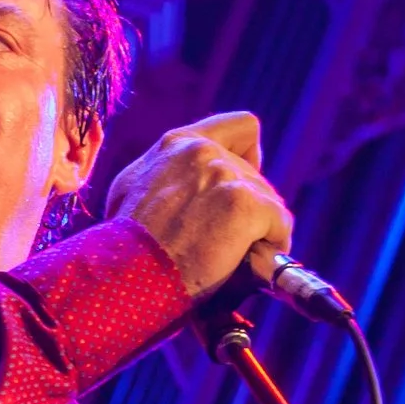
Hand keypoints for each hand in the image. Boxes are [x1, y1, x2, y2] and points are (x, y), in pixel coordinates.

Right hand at [104, 110, 293, 300]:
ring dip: (260, 227)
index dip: (250, 155)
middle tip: (233, 236)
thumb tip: (178, 183)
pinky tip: (256, 261)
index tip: (239, 183)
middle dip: (249, 204)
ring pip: (269, 199)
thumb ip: (162, 172)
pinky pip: (280, 223)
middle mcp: (204, 152)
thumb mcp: (130, 190)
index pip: (242, 127)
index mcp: (178, 144)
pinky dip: (274, 243)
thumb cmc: (125, 244)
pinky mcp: (245, 206)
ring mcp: (226, 176)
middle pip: (255, 173)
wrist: (127, 276)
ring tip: (241, 254)